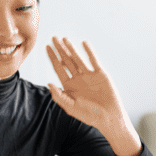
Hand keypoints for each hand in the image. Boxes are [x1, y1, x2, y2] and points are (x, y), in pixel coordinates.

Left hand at [46, 37, 141, 155]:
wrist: (108, 117)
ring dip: (72, 49)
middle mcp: (78, 79)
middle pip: (67, 61)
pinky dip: (89, 52)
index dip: (52, 58)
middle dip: (60, 50)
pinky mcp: (100, 74)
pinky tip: (84, 43)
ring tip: (65, 38)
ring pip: (78, 59)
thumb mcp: (71, 107)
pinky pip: (93, 60)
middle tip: (54, 38)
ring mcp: (89, 75)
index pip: (59, 68)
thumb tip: (49, 83)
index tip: (47, 47)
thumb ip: (59, 96)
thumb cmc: (89, 115)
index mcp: (69, 86)